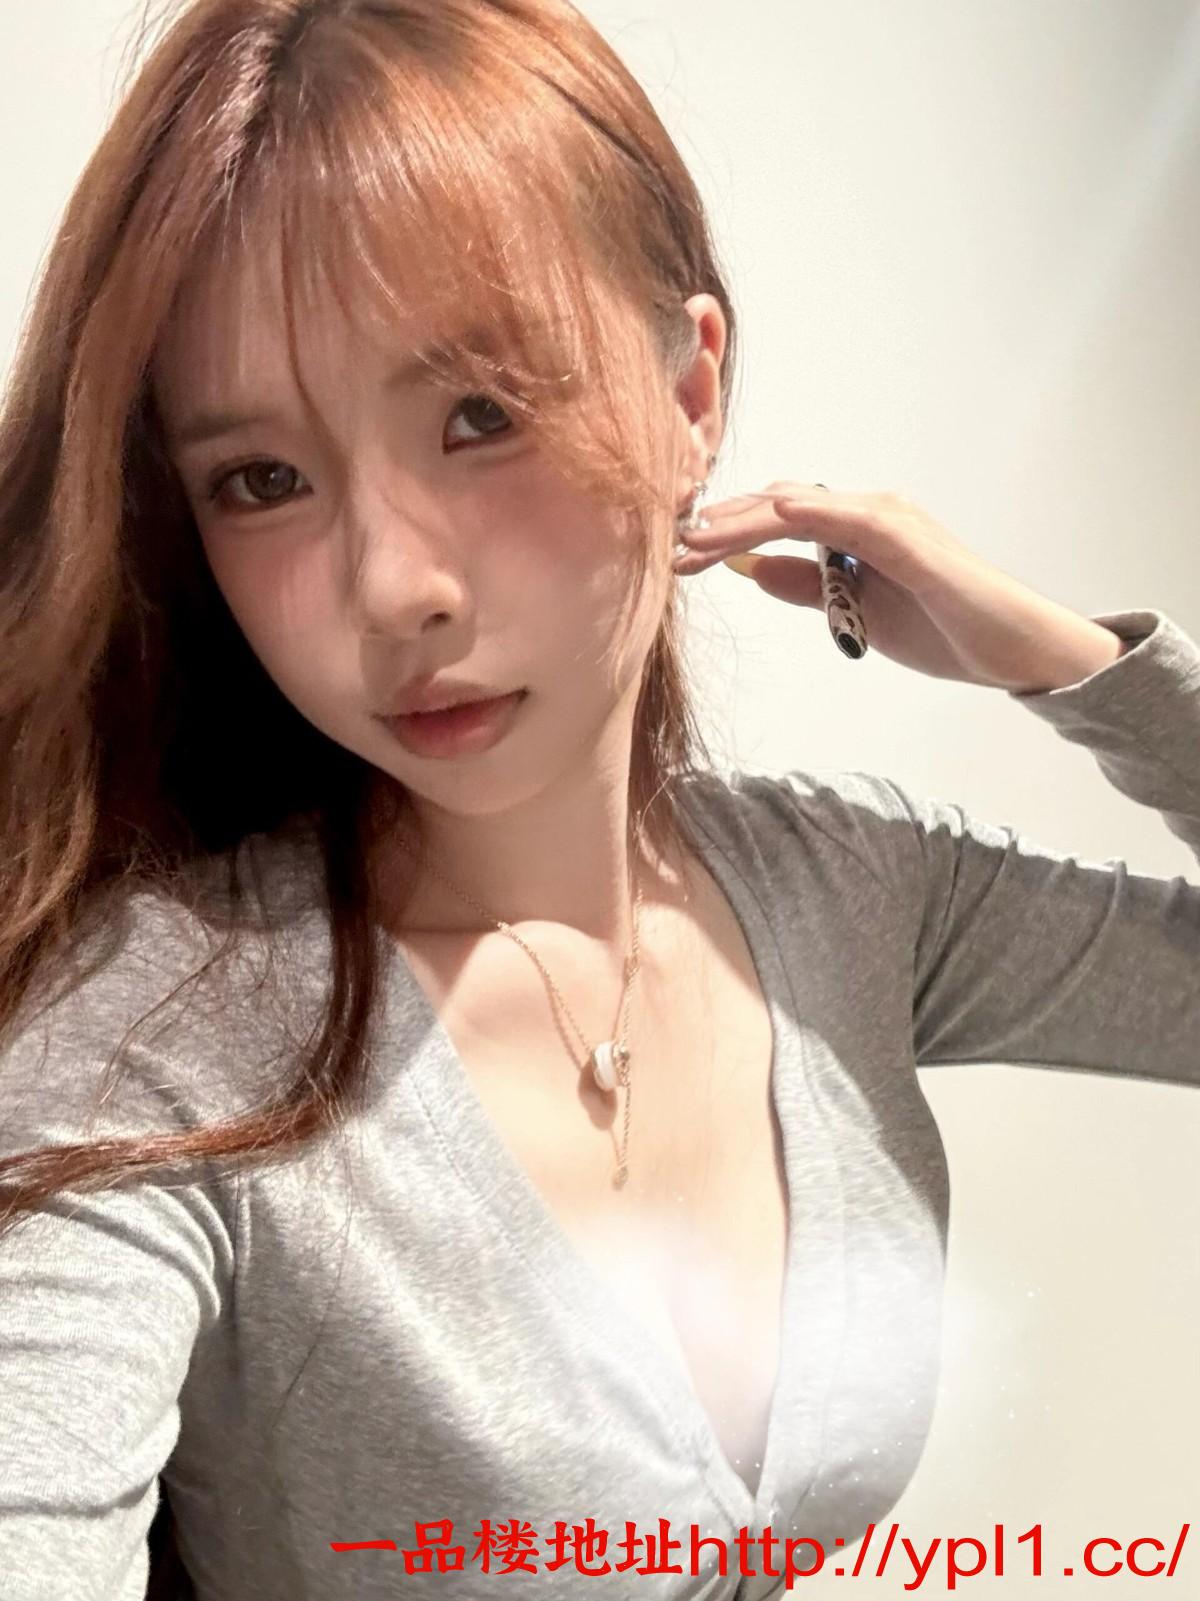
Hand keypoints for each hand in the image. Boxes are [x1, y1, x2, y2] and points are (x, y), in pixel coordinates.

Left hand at [673, 481, 1124, 692]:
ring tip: (698, 538)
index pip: (778, 523)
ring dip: (747, 521)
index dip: (725, 535)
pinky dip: (811, 516)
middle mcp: (869, 513)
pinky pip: (853, 522)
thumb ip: (806, 588)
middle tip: (670, 546)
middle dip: (721, 526)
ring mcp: (891, 520)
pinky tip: (772, 516)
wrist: (1013, 650)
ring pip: (804, 509)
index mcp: (854, 530)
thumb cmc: (945, 628)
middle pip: (780, 509)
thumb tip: (752, 571)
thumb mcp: (853, 613)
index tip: (677, 555)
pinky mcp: (912, 540)